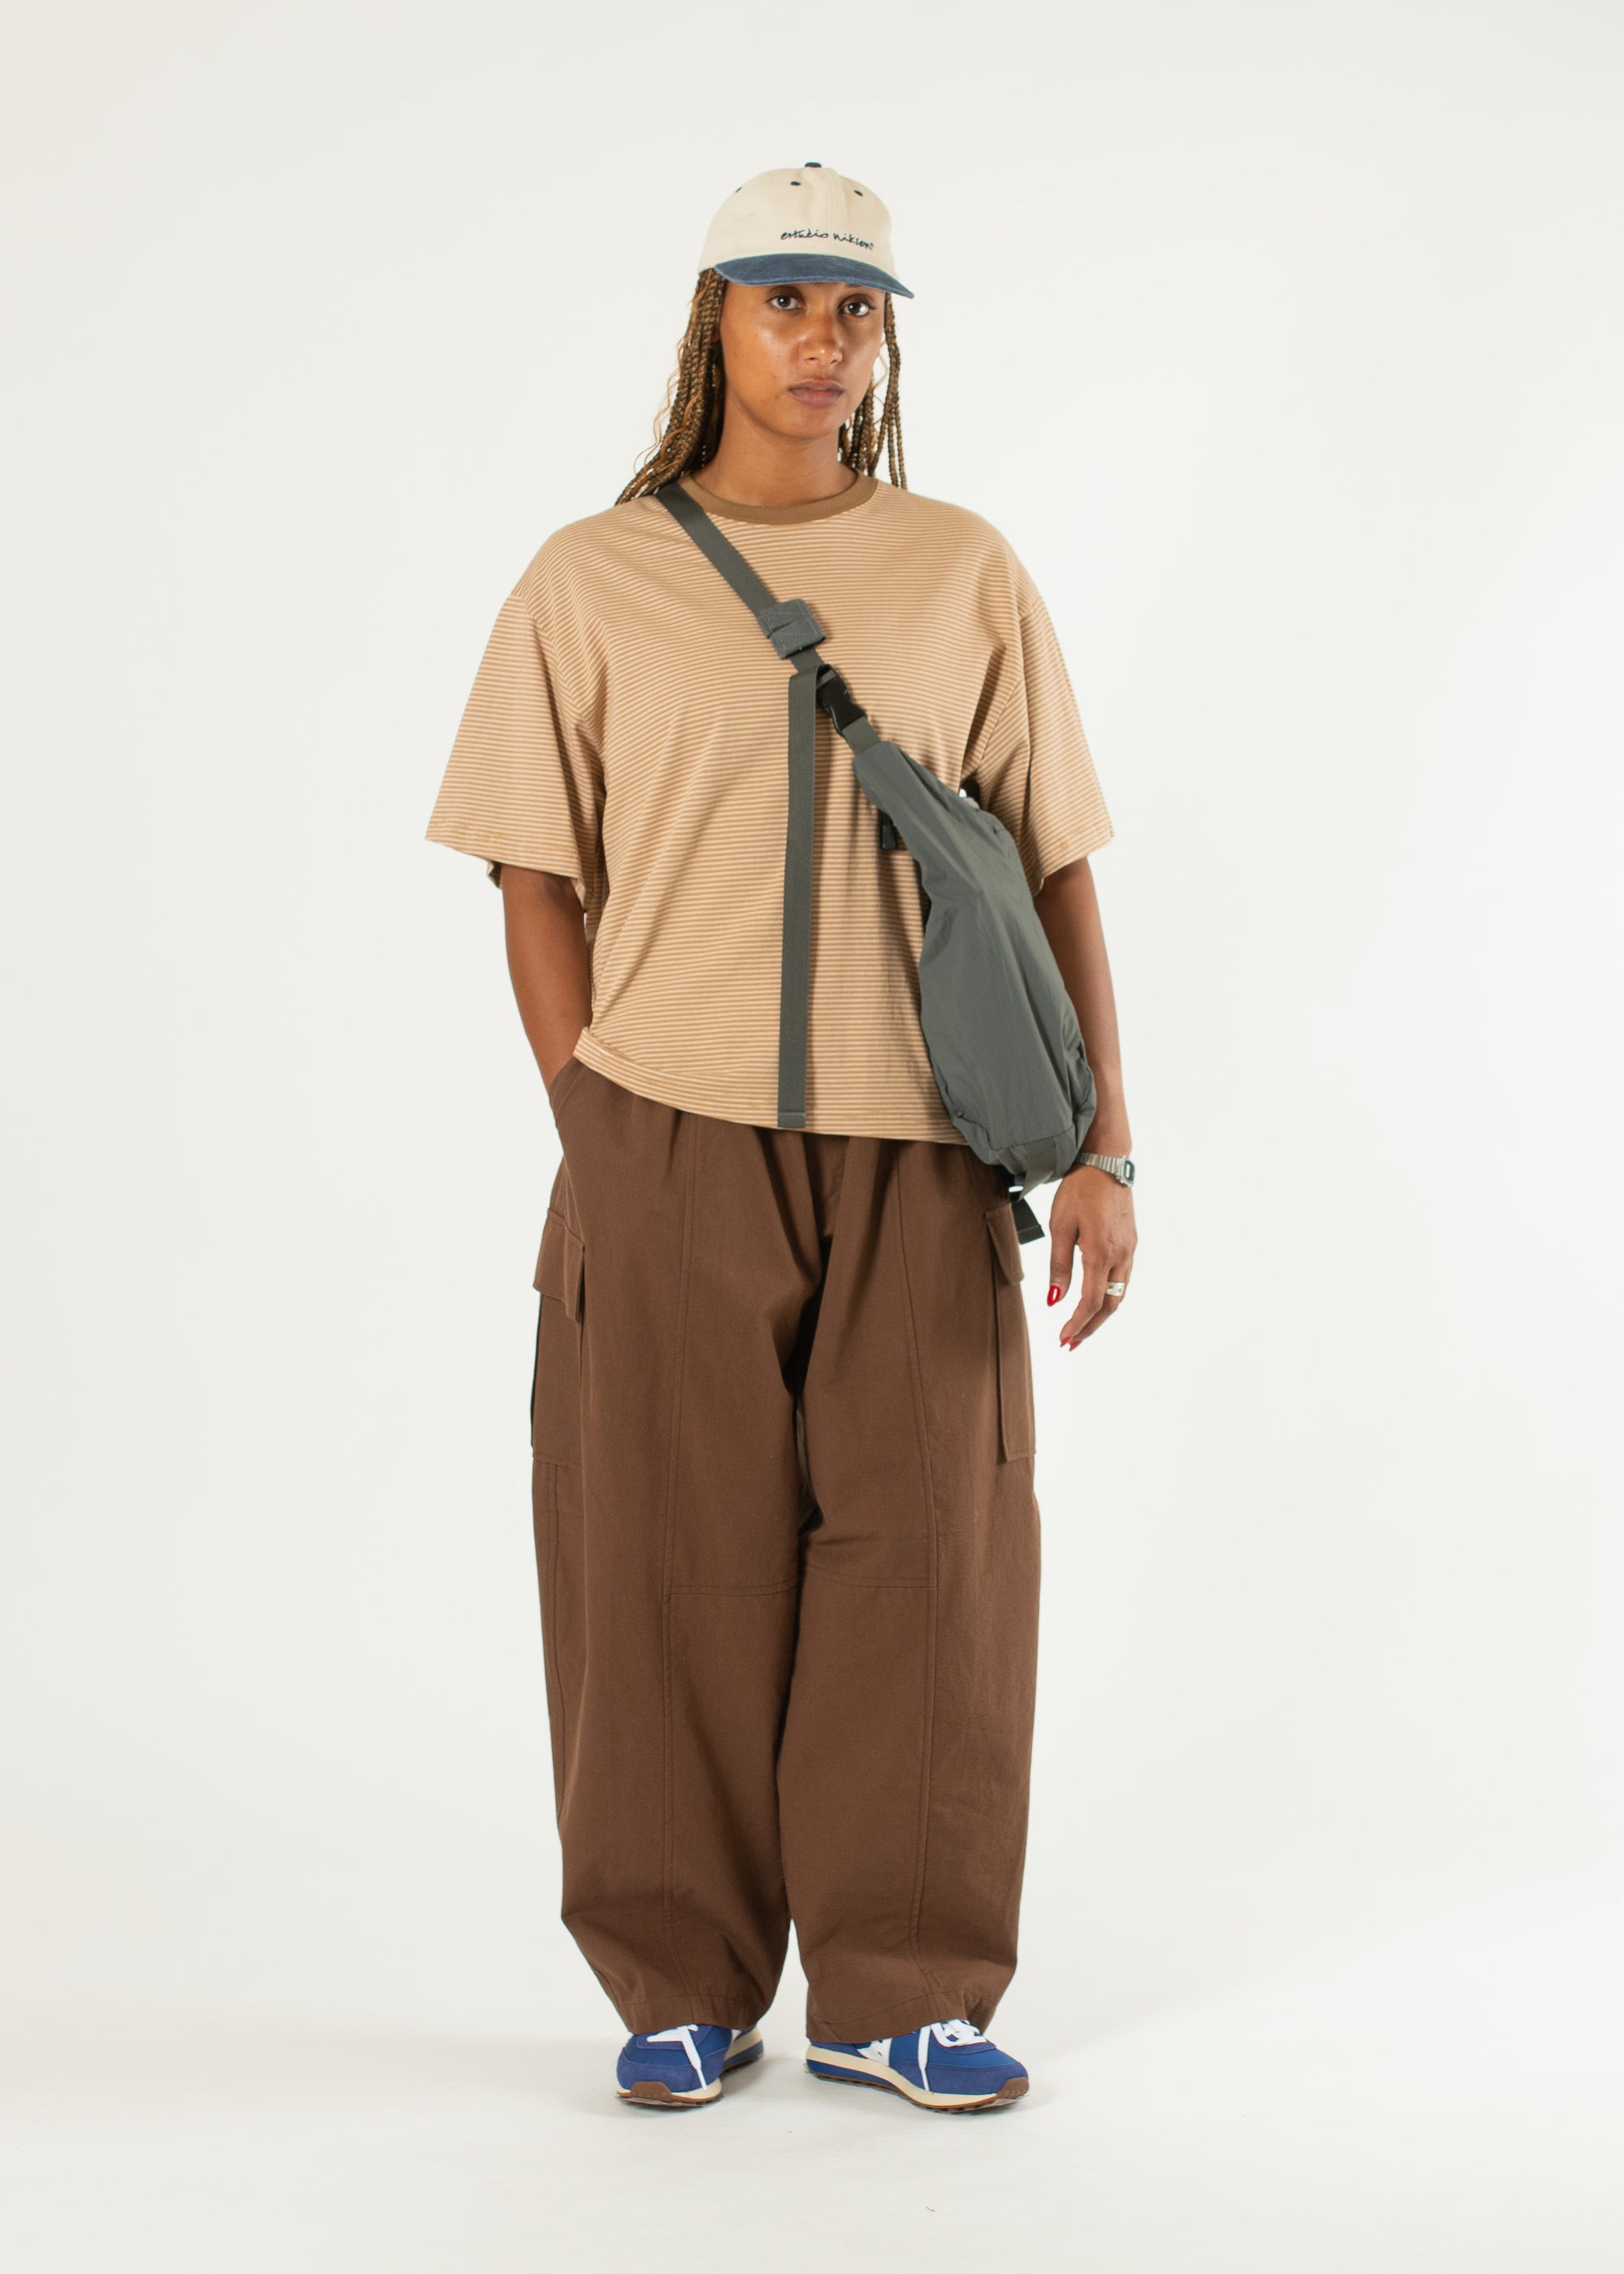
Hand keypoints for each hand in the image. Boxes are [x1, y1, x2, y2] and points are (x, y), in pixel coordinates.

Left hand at [1047, 1164, 1136, 1348]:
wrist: (1107, 1162)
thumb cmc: (1079, 1190)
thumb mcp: (1060, 1226)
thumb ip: (1058, 1265)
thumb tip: (1053, 1300)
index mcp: (1100, 1253)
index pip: (1091, 1301)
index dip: (1077, 1324)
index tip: (1062, 1339)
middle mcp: (1121, 1255)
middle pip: (1110, 1304)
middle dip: (1090, 1327)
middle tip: (1071, 1343)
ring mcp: (1130, 1249)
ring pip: (1120, 1293)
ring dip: (1101, 1314)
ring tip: (1082, 1328)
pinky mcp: (1131, 1242)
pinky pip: (1123, 1278)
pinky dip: (1110, 1296)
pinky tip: (1097, 1300)